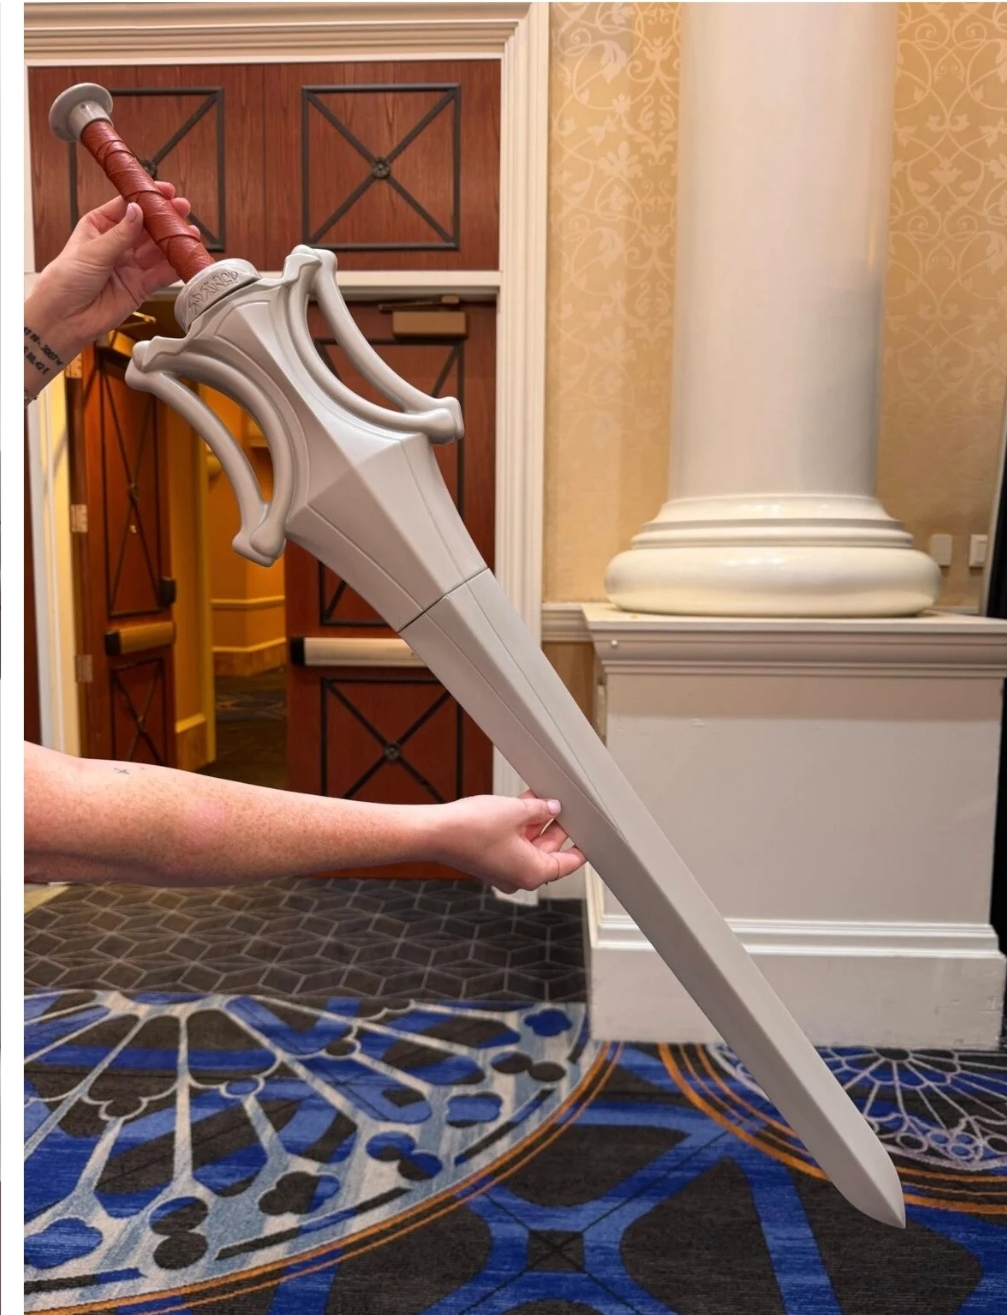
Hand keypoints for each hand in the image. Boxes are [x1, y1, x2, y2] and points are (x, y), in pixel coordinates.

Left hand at [25, 184, 199, 374]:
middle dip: (165, 219)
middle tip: (182, 210)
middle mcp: (116, 245)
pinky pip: (160, 275)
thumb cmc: (64, 282)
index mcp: (99, 227)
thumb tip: (137, 212)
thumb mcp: (92, 251)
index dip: (145, 198)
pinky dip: (174, 268)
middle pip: (146, 228)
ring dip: (173, 243)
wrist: (64, 319)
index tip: (163, 191)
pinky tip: (184, 258)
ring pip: (156, 251)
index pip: (126, 207)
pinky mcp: (139, 287)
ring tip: (189, 234)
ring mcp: (129, 266)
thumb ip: (120, 234)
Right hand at [428, 791, 585, 893]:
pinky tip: (523, 804)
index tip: (590, 836)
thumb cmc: (471, 830)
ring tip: (542, 799)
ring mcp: (503, 868)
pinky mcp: (490, 859)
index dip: (581, 847)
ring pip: (529, 844)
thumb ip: (540, 810)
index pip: (568, 863)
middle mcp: (519, 876)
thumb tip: (552, 808)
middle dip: (555, 826)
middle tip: (564, 805)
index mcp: (533, 873)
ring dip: (536, 822)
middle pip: (549, 851)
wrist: (435, 832)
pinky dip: (520, 826)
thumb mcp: (515, 812)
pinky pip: (514, 842)